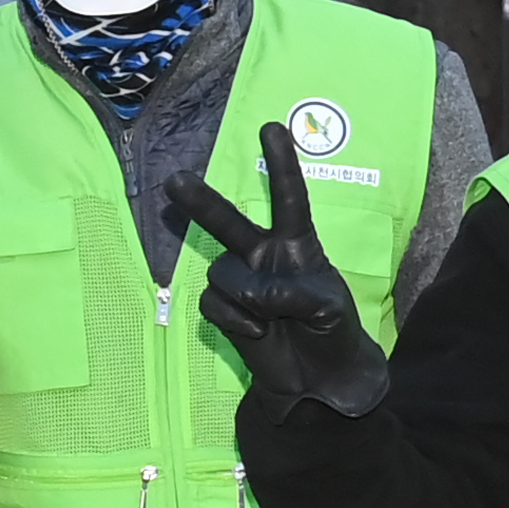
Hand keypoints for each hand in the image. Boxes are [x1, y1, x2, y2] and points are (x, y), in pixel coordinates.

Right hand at [165, 122, 391, 414]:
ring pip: (221, 272)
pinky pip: (213, 303)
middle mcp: (264, 256)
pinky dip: (234, 319)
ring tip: (269, 319)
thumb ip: (294, 290)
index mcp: (298, 245)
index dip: (281, 164)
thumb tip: (255, 291)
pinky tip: (256, 334)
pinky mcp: (226, 311)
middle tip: (175, 180)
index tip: (272, 127)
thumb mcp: (327, 306)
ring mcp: (242, 283)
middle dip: (202, 202)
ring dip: (244, 297)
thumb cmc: (333, 332)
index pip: (289, 198)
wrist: (318, 380)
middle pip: (229, 222)